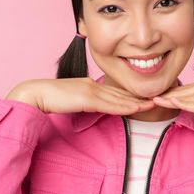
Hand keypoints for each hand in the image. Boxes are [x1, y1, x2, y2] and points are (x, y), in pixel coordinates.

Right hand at [6, 78, 154, 114]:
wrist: (36, 94)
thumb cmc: (49, 99)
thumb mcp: (71, 100)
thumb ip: (82, 103)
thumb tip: (90, 109)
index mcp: (89, 85)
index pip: (114, 91)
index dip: (130, 95)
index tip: (144, 98)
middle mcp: (93, 85)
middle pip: (121, 92)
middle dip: (139, 96)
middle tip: (158, 98)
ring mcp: (91, 90)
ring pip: (119, 98)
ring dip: (138, 101)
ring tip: (154, 103)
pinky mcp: (87, 98)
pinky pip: (111, 104)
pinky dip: (126, 106)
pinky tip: (138, 108)